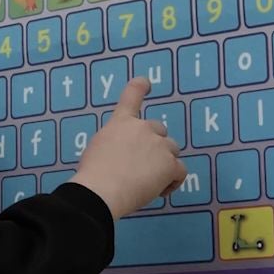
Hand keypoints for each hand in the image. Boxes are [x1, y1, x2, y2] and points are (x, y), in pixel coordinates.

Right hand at [70, 77, 185, 219]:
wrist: (102, 190)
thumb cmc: (93, 173)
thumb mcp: (98, 148)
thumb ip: (115, 144)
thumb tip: (123, 155)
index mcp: (121, 123)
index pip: (131, 95)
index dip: (140, 86)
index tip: (146, 82)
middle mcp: (143, 128)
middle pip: (159, 130)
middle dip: (154, 146)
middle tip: (141, 167)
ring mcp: (159, 145)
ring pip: (171, 151)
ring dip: (164, 163)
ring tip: (149, 182)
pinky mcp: (170, 164)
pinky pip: (180, 171)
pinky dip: (172, 181)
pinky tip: (159, 191)